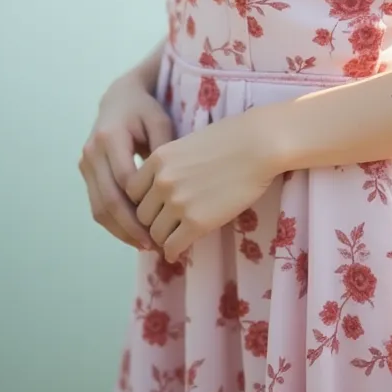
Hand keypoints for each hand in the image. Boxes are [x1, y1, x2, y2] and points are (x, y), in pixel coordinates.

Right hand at [79, 71, 174, 252]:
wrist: (119, 98)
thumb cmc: (145, 110)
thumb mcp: (160, 121)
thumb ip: (164, 149)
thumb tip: (169, 186)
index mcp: (109, 138)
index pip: (124, 181)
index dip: (141, 206)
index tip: (163, 224)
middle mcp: (91, 153)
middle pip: (108, 200)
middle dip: (130, 227)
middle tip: (153, 245)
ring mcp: (85, 164)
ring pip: (99, 208)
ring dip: (120, 231)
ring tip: (145, 245)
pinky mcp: (85, 173)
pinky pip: (97, 205)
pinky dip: (114, 223)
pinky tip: (133, 234)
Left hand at [124, 107, 279, 263]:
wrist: (259, 145)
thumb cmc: (232, 139)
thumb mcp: (189, 145)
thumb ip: (171, 166)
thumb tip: (164, 189)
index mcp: (158, 159)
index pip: (132, 192)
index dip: (144, 202)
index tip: (157, 207)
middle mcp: (162, 181)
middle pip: (141, 215)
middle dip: (153, 221)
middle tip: (167, 226)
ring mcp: (178, 203)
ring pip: (155, 234)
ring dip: (164, 238)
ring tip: (176, 238)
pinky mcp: (197, 222)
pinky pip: (173, 246)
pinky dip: (174, 252)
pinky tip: (180, 251)